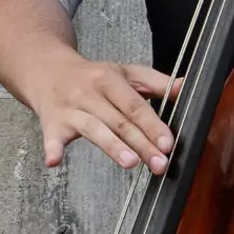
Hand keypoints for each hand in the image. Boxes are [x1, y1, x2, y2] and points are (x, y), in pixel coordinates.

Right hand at [31, 51, 178, 171]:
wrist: (47, 70)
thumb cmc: (92, 76)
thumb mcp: (125, 73)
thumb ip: (157, 83)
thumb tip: (187, 86)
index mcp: (110, 80)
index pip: (135, 105)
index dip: (152, 125)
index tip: (168, 143)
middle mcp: (89, 93)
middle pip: (119, 121)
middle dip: (141, 143)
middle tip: (159, 163)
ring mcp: (70, 109)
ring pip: (93, 129)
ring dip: (111, 145)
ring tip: (130, 162)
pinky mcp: (52, 124)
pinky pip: (52, 138)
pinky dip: (52, 149)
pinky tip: (53, 162)